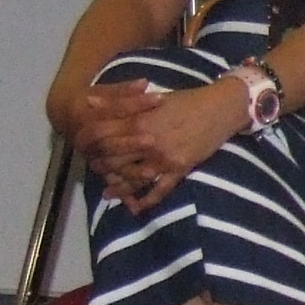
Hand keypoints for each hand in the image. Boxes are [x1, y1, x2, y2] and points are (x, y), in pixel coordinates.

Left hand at [66, 79, 246, 212]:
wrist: (219, 109)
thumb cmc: (185, 100)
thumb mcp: (150, 97)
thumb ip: (119, 102)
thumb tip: (89, 100)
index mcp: (138, 120)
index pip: (103, 136)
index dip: (90, 145)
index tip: (84, 149)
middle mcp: (147, 141)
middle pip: (114, 160)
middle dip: (101, 168)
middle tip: (95, 173)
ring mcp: (164, 158)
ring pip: (133, 178)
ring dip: (119, 188)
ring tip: (108, 193)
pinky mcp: (179, 169)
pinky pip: (160, 190)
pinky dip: (147, 201)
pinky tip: (137, 208)